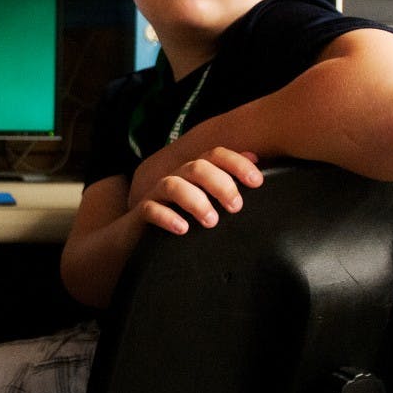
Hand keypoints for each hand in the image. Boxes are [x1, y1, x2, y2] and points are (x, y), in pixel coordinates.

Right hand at [130, 147, 262, 234]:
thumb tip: (256, 158)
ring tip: (211, 221)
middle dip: (220, 184)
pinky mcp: (141, 213)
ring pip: (173, 184)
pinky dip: (167, 217)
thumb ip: (228, 180)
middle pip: (197, 167)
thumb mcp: (206, 200)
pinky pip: (151, 209)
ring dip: (195, 200)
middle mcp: (176, 178)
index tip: (257, 182)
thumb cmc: (179, 217)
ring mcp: (156, 195)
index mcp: (194, 173)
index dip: (237, 163)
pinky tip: (182, 229)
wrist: (135, 237)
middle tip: (236, 207)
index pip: (215, 156)